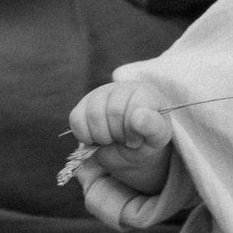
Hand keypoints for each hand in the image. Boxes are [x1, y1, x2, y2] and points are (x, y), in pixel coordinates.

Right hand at [67, 80, 173, 227]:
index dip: (133, 130)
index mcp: (146, 93)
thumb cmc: (144, 140)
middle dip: (119, 135)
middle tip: (125, 140)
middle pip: (114, 111)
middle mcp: (123, 87)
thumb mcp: (155, 139)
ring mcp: (101, 93)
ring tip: (112, 139)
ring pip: (94, 115)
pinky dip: (85, 135)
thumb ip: (152, 128)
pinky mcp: (83, 104)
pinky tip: (97, 138)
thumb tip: (138, 119)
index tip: (137, 140)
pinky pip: (76, 120)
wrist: (129, 145)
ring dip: (103, 137)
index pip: (136, 106)